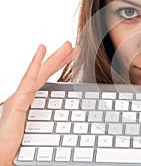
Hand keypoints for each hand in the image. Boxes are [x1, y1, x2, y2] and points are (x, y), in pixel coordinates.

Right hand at [0, 41, 75, 164]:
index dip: (59, 66)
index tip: (71, 56)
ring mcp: (20, 96)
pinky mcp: (17, 101)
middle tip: (74, 47)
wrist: (2, 155)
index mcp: (29, 99)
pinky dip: (35, 63)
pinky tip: (41, 49)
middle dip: (60, 58)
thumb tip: (70, 123)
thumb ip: (51, 123)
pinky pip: (28, 79)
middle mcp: (24, 95)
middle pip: (46, 72)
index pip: (48, 78)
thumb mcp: (39, 130)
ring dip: (55, 57)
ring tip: (67, 45)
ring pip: (41, 72)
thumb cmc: (16, 145)